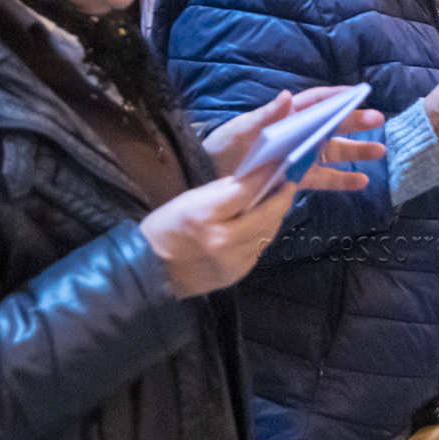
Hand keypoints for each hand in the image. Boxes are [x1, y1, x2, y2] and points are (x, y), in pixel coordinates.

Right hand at [141, 177, 293, 297]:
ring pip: (267, 233)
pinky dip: (264, 234)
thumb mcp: (190, 199)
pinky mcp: (236, 275)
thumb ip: (223, 191)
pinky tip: (263, 223)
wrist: (150, 270)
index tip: (278, 164)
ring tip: (279, 200)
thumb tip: (253, 178)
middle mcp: (222, 240)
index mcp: (205, 215)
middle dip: (282, 197)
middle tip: (288, 183)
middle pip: (266, 214)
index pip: (246, 191)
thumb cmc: (166, 228)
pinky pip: (259, 250)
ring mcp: (232, 262)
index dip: (266, 175)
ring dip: (276, 215)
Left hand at [200, 86, 385, 187]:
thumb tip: (286, 97)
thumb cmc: (222, 147)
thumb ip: (265, 116)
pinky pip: (322, 177)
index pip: (315, 102)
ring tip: (379, 150)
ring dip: (355, 151)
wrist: (209, 179)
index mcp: (284, 116)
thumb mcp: (240, 130)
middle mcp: (296, 134)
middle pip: (330, 125)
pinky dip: (342, 179)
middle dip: (354, 123)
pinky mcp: (295, 178)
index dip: (337, 96)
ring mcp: (298, 156)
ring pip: (332, 151)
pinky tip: (361, 181)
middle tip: (378, 120)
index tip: (359, 93)